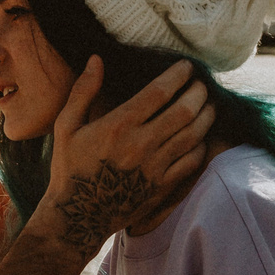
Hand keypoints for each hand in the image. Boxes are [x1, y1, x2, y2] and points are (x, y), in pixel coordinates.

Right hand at [24, 58, 212, 257]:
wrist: (78, 216)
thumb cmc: (69, 168)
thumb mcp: (66, 127)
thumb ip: (82, 91)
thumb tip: (96, 59)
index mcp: (118, 125)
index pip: (159, 92)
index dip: (178, 75)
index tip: (187, 67)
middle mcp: (141, 144)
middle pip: (184, 111)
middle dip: (198, 93)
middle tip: (202, 84)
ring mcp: (155, 167)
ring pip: (193, 135)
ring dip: (206, 116)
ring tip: (208, 105)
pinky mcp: (162, 186)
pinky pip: (192, 161)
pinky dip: (201, 145)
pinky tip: (199, 137)